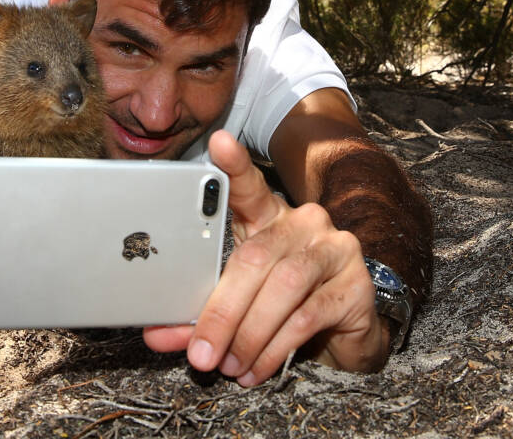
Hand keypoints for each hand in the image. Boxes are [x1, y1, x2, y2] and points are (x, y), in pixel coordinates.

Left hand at [143, 130, 386, 384]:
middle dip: (221, 311)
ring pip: (282, 287)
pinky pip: (307, 316)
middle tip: (200, 351)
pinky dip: (274, 348)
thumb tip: (156, 334)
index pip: (248, 187)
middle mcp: (304, 224)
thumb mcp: (236, 304)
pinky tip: (255, 369)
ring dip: (248, 334)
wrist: (344, 334)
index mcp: (269, 217)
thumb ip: (198, 312)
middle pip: (254, 257)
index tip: (218, 143)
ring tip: (226, 365)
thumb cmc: (282, 307)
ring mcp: (334, 250)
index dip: (233, 165)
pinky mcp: (356, 285)